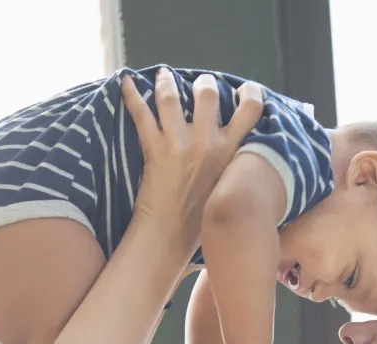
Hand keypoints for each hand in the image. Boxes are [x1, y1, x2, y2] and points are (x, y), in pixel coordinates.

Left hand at [121, 68, 263, 246]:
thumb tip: (234, 150)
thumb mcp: (228, 186)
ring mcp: (179, 144)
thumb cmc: (201, 218)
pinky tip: (125, 82)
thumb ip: (232, 163)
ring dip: (166, 82)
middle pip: (207, 93)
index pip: (250, 110)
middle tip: (200, 83)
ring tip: (164, 75)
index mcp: (230, 152)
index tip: (245, 88)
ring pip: (171, 97)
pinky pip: (141, 114)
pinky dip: (131, 95)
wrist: (171, 234)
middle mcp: (207, 143)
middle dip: (203, 83)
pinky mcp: (154, 149)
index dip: (250, 93)